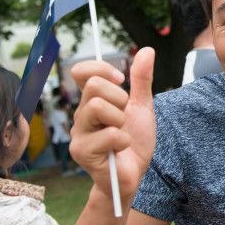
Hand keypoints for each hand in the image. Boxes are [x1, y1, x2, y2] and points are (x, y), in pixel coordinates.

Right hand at [69, 47, 155, 201]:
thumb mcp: (142, 106)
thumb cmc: (135, 141)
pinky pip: (109, 134)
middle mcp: (81, 114)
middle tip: (124, 118)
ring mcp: (78, 133)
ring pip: (98, 107)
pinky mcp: (81, 151)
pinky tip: (120, 150)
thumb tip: (147, 50)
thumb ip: (142, 80)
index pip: (82, 71)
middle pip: (94, 86)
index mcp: (93, 101)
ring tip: (122, 135)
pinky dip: (123, 141)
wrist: (134, 174)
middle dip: (119, 99)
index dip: (101, 68)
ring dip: (121, 121)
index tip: (121, 80)